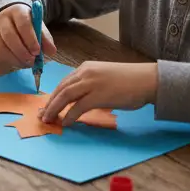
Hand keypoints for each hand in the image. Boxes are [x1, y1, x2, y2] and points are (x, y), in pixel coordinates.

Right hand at [0, 3, 56, 68]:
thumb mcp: (37, 26)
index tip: (37, 52)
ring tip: (25, 64)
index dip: (30, 39)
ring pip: (0, 47)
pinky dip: (7, 61)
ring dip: (14, 59)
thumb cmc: (26, 24)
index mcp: (17, 11)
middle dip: (21, 51)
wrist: (8, 17)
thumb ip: (45, 38)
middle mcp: (2, 19)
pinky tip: (16, 62)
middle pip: (9, 36)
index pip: (23, 24)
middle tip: (31, 61)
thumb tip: (51, 51)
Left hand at [39, 61, 158, 125]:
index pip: (64, 82)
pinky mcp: (99, 96)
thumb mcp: (104, 77)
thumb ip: (89, 84)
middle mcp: (86, 73)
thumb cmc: (129, 81)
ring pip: (65, 96)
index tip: (46, 105)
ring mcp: (92, 83)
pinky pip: (78, 107)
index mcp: (86, 67)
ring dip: (54, 109)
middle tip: (42, 115)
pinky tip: (65, 122)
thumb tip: (77, 99)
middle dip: (49, 103)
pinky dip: (69, 115)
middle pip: (61, 89)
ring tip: (48, 119)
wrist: (147, 80)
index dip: (53, 95)